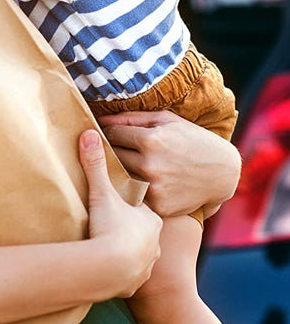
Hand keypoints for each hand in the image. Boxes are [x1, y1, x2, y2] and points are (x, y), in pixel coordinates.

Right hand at [79, 129, 162, 297]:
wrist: (111, 270)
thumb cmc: (111, 228)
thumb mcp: (101, 192)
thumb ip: (96, 164)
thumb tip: (89, 133)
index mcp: (151, 218)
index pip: (141, 207)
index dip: (129, 204)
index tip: (117, 203)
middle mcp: (155, 241)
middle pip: (142, 231)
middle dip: (130, 228)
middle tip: (112, 223)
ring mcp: (147, 264)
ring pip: (140, 254)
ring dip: (128, 251)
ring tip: (111, 247)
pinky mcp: (135, 284)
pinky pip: (131, 275)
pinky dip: (123, 271)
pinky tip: (111, 267)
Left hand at [97, 110, 241, 217]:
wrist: (223, 173)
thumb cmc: (192, 139)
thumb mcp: (166, 120)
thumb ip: (131, 118)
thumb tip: (101, 120)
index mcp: (151, 140)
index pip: (111, 134)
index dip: (107, 133)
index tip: (107, 133)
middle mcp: (150, 165)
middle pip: (112, 156)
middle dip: (111, 150)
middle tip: (112, 148)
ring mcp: (154, 188)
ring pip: (119, 176)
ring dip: (119, 170)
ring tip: (127, 164)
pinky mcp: (159, 206)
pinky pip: (135, 194)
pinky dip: (134, 188)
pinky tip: (141, 181)